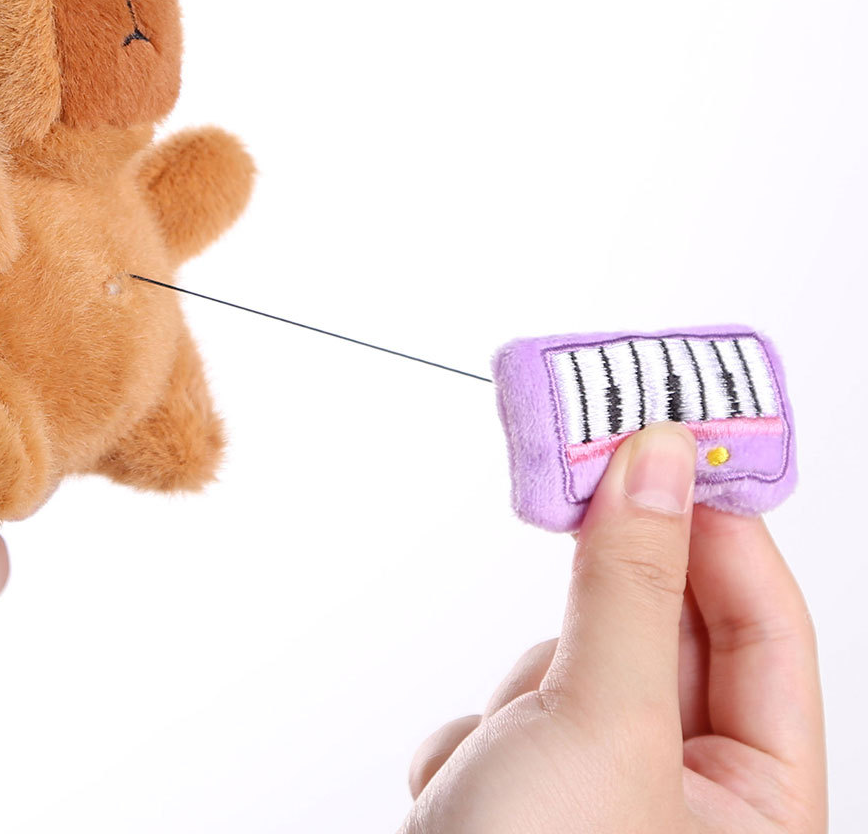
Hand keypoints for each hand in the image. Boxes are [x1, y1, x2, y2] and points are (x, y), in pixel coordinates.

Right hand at [403, 423, 826, 832]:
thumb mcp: (600, 725)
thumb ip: (632, 584)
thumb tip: (659, 461)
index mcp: (762, 809)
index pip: (764, 625)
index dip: (722, 521)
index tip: (673, 432)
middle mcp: (692, 804)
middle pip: (663, 631)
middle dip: (611, 581)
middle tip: (579, 470)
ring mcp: (602, 798)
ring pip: (572, 665)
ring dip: (523, 690)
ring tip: (496, 762)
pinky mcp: (525, 795)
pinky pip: (510, 707)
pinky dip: (477, 734)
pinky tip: (462, 799)